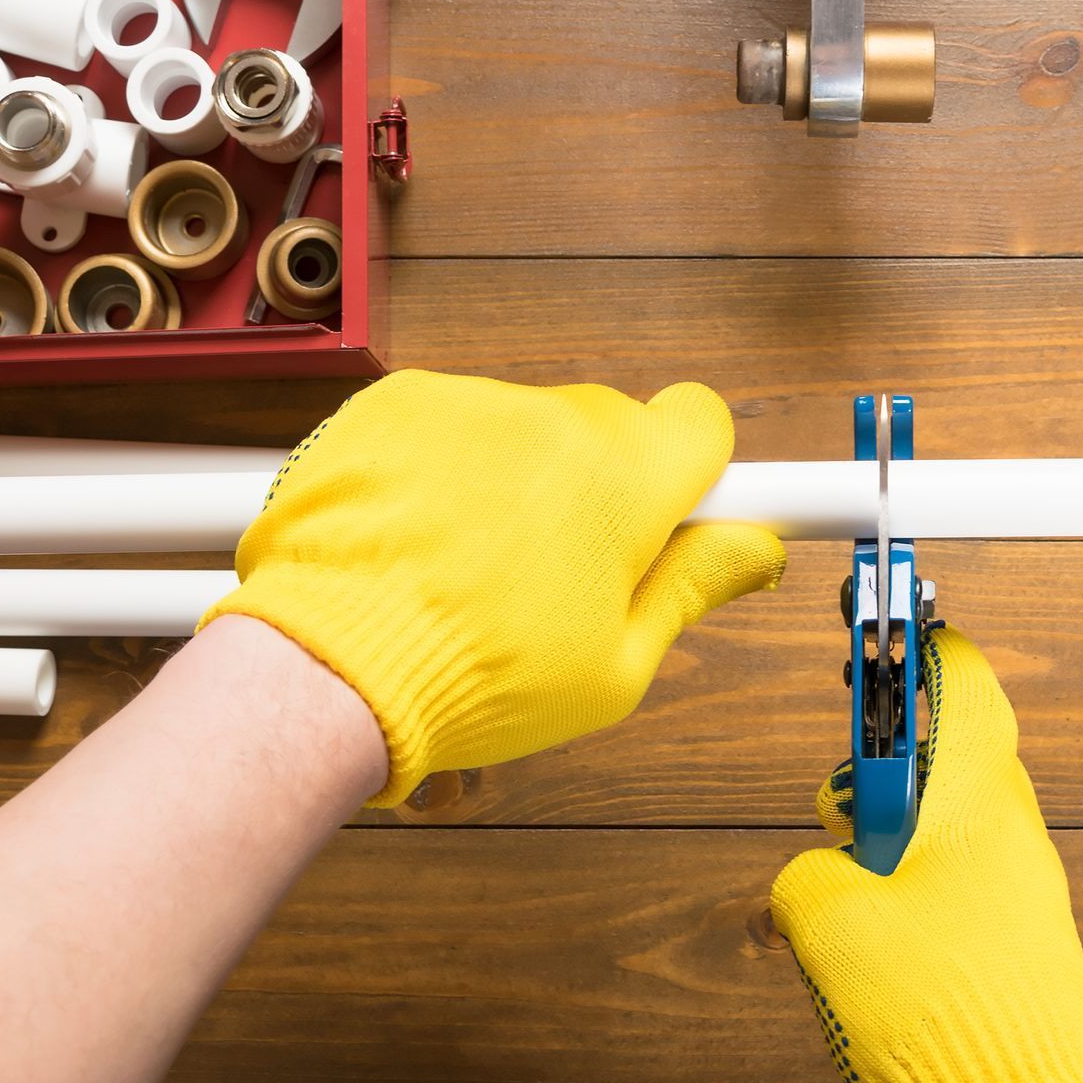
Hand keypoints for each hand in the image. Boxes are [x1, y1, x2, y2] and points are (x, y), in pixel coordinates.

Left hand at [199, 370, 786, 806]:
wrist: (326, 666)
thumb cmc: (477, 680)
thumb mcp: (616, 665)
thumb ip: (693, 588)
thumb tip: (755, 548)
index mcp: (626, 479)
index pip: (702, 423)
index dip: (696, 474)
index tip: (681, 515)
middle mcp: (554, 417)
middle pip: (612, 430)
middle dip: (600, 489)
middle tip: (561, 577)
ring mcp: (470, 402)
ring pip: (527, 429)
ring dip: (516, 480)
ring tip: (468, 571)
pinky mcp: (398, 403)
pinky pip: (451, 425)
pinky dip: (443, 470)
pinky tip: (417, 541)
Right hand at [770, 627, 1082, 1082]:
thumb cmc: (942, 1014)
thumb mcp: (828, 921)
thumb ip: (811, 870)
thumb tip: (820, 869)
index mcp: (979, 801)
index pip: (963, 684)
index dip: (921, 648)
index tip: (891, 621)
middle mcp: (1018, 839)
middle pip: (950, 764)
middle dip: (888, 778)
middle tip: (845, 811)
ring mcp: (1030, 899)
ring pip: (954, 837)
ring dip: (901, 852)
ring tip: (861, 902)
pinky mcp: (1027, 951)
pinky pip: (969, 898)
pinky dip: (924, 904)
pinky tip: (892, 956)